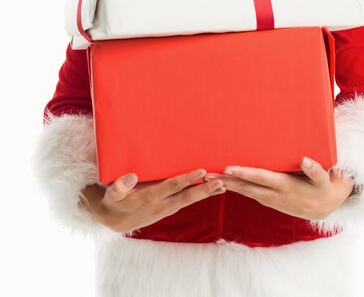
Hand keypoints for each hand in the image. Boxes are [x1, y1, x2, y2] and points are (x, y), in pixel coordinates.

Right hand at [79, 168, 225, 232]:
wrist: (113, 221)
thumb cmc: (113, 201)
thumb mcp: (111, 193)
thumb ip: (119, 185)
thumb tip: (132, 176)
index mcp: (148, 198)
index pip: (171, 187)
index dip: (187, 180)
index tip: (201, 172)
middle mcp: (160, 205)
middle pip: (186, 197)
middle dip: (204, 190)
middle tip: (221, 182)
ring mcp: (165, 209)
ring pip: (188, 201)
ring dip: (205, 194)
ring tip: (222, 186)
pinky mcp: (167, 210)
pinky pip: (184, 202)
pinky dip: (197, 197)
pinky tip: (209, 191)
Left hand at [204, 158, 353, 220]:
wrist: (324, 207)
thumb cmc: (322, 188)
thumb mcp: (324, 180)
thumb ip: (315, 170)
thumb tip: (305, 160)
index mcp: (283, 186)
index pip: (258, 178)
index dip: (242, 173)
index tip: (226, 169)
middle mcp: (272, 194)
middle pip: (244, 186)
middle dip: (224, 180)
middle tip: (204, 175)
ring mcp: (268, 198)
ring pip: (243, 191)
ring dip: (224, 185)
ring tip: (206, 178)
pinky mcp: (267, 199)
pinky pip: (247, 193)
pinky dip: (234, 188)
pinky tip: (222, 183)